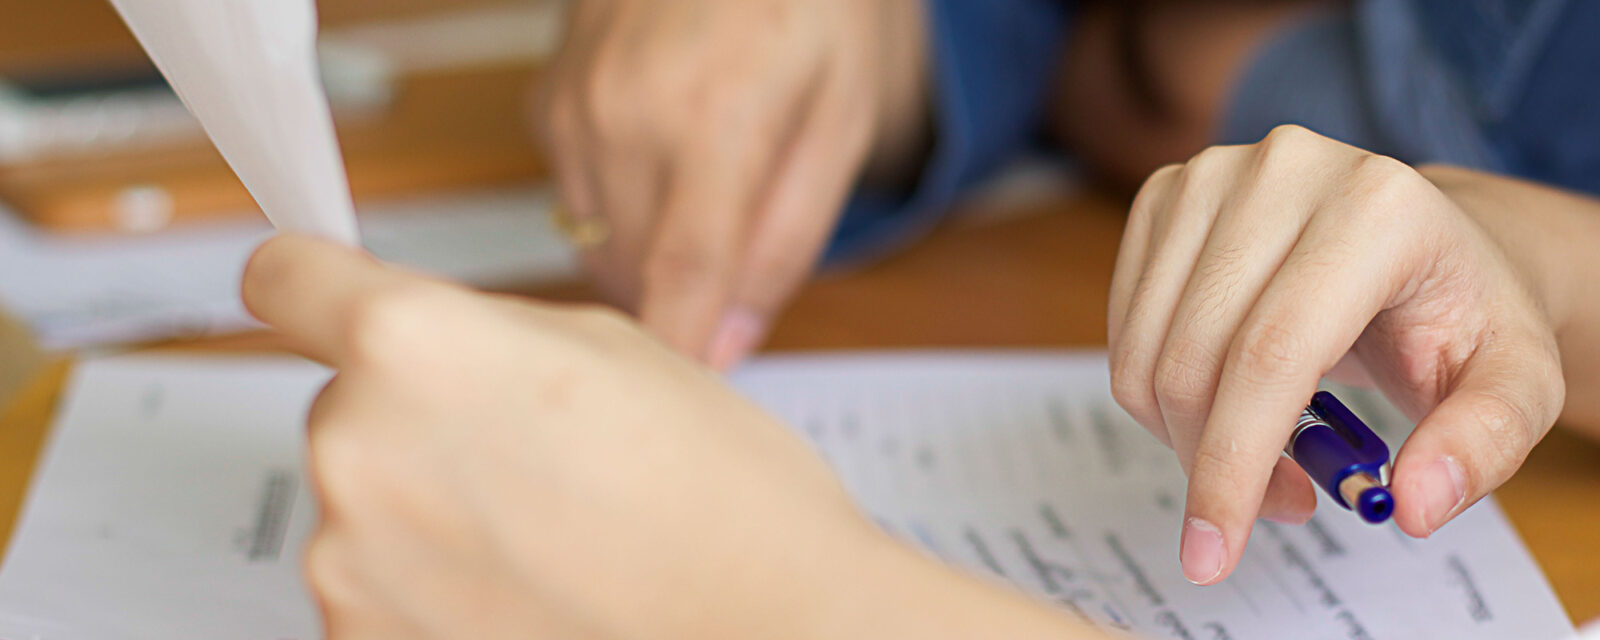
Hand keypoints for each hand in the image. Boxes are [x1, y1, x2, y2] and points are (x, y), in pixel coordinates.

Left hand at [241, 235, 886, 638]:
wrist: (769, 630)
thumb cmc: (719, 499)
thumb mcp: (613, 348)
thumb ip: (487, 331)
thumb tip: (431, 342)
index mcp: (412, 345)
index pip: (285, 278)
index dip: (311, 282)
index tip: (317, 296)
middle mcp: (357, 448)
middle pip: (347, 405)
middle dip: (417, 420)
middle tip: (525, 452)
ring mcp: (350, 563)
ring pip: (366, 505)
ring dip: (428, 512)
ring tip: (543, 535)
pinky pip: (378, 591)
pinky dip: (433, 593)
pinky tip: (525, 592)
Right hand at [534, 0, 929, 368]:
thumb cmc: (806, 2)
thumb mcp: (840, 122)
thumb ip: (786, 241)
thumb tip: (728, 342)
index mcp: (712, 124)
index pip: (677, 285)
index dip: (677, 361)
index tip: (678, 420)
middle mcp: (622, 116)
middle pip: (629, 279)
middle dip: (679, 300)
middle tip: (728, 275)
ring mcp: (572, 104)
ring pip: (593, 245)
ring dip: (645, 250)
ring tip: (705, 193)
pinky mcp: (545, 98)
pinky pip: (571, 196)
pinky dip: (615, 201)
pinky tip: (662, 152)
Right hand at [1108, 126, 1564, 584]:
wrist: (1424, 242)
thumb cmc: (1460, 315)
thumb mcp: (1515, 385)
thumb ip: (1482, 443)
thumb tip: (1413, 503)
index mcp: (1376, 207)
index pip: (1271, 355)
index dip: (1232, 464)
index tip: (1213, 554)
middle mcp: (1283, 171)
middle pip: (1197, 358)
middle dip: (1211, 463)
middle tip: (1275, 504)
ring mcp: (1212, 175)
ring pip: (1146, 350)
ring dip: (1182, 433)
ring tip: (1260, 449)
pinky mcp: (1165, 194)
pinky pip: (1124, 328)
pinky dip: (1158, 391)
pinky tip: (1223, 396)